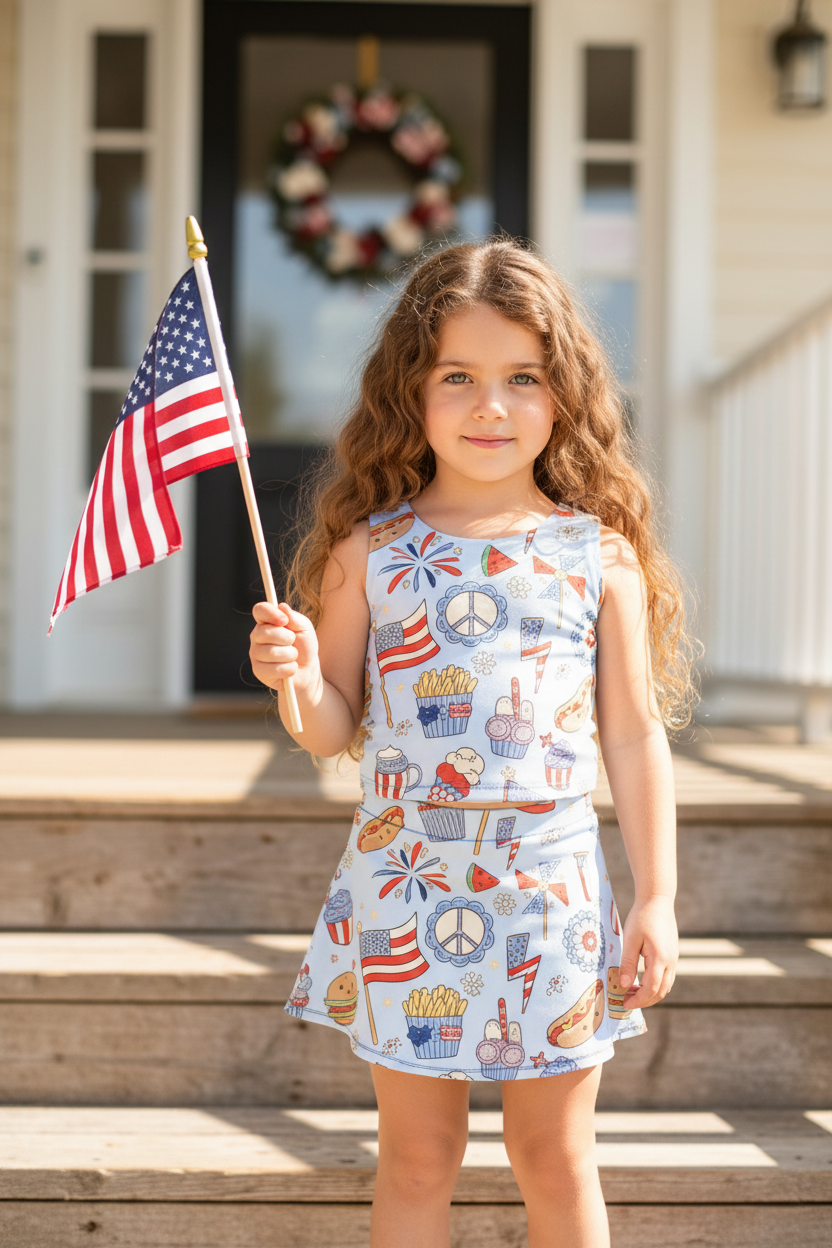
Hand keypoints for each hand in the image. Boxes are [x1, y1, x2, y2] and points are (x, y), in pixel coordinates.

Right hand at [249, 601, 319, 695]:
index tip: (284, 620)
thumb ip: (295, 618)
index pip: (259, 610)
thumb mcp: (305, 628)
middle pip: (265, 632)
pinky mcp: (259, 672)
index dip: (270, 613)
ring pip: (272, 652)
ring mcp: (256, 655)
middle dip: (287, 638)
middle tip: (293, 642)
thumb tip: (282, 607)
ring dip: (290, 655)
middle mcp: (257, 637)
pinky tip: (290, 668)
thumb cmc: (304, 646)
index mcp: (266, 622)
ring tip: (293, 656)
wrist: (307, 670)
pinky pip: (275, 669)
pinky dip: (289, 669)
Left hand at [618, 895, 677, 1009]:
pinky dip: (656, 985)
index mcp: (660, 959)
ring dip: (650, 994)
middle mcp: (671, 962)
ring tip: (632, 993)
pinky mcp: (673, 955)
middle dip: (644, 1001)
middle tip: (626, 1001)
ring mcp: (674, 959)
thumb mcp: (630, 939)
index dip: (638, 1000)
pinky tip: (641, 981)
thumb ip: (628, 963)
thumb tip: (624, 985)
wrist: (657, 900)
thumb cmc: (641, 917)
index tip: (624, 1004)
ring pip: (666, 986)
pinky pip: (667, 977)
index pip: (651, 989)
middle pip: (660, 992)